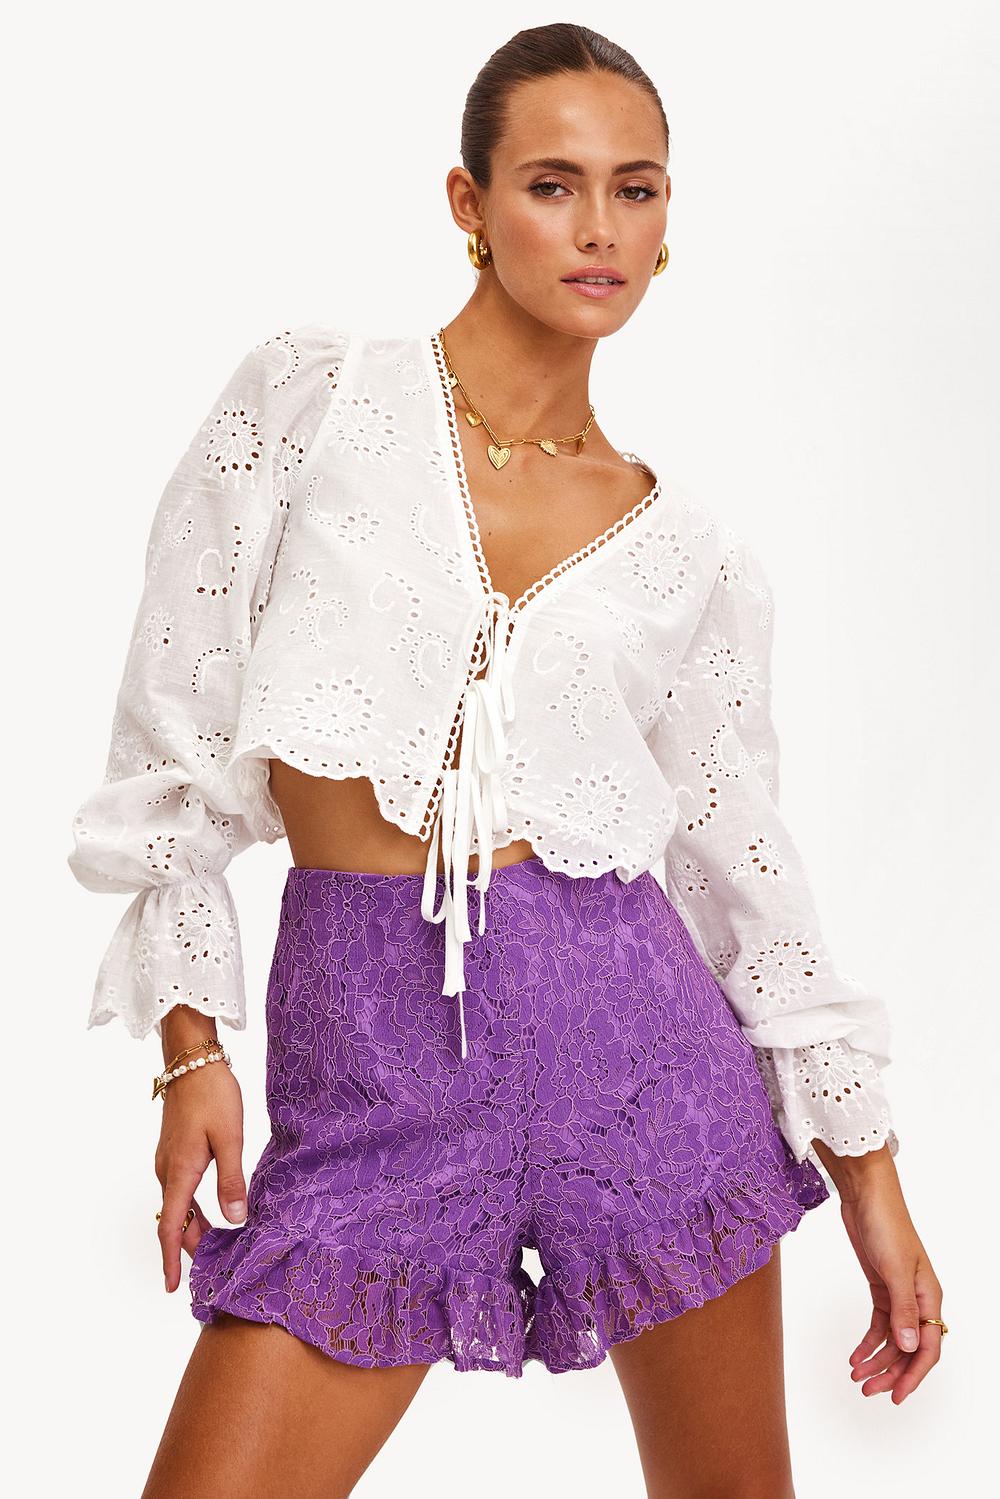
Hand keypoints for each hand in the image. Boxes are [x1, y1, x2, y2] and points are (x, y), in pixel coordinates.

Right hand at [154, 1058, 248, 1294]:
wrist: (192, 1060)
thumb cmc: (212, 1094)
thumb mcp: (230, 1137)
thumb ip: (232, 1179)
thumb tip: (235, 1218)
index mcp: (179, 1172)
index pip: (172, 1227)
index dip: (172, 1260)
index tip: (172, 1287)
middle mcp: (167, 1170)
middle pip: (176, 1220)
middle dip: (190, 1247)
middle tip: (212, 1269)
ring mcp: (168, 1160)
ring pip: (178, 1205)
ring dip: (194, 1227)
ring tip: (216, 1245)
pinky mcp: (175, 1149)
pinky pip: (180, 1189)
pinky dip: (192, 1207)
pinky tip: (212, 1209)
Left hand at [814, 1143, 944, 1403]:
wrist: (865, 1195)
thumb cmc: (886, 1224)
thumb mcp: (895, 1269)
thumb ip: (903, 1311)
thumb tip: (909, 1348)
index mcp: (929, 1297)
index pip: (928, 1347)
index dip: (913, 1375)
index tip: (896, 1396)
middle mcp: (917, 1299)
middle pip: (909, 1348)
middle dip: (890, 1371)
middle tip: (868, 1390)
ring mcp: (898, 1293)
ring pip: (893, 1338)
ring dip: (876, 1359)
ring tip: (856, 1376)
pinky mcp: (880, 1286)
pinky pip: (879, 1323)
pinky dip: (868, 1341)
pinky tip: (855, 1355)